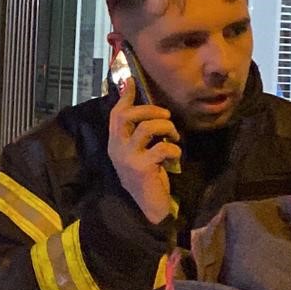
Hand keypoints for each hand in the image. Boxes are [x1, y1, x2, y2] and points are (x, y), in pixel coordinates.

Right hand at [108, 79, 180, 224]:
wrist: (149, 208)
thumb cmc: (147, 178)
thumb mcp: (140, 153)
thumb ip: (140, 135)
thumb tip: (150, 112)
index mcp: (115, 144)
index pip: (116, 114)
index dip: (125, 96)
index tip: (131, 81)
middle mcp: (117, 149)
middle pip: (128, 116)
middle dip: (150, 110)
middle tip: (166, 115)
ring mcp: (128, 158)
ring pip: (146, 128)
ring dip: (166, 127)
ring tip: (175, 136)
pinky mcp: (142, 168)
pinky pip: (162, 148)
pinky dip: (174, 150)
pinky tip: (175, 158)